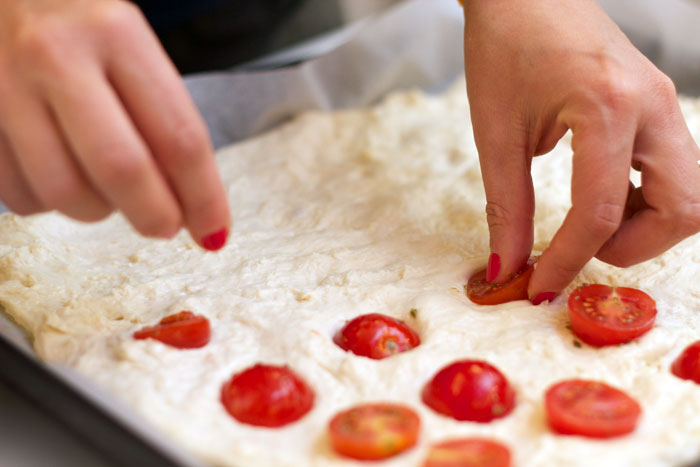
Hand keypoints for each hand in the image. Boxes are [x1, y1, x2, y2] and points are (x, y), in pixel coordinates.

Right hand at [0, 0, 230, 249]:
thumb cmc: (79, 25)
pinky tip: (66, 173)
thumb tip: (189, 203)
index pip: (179, 137)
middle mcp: (56, 57)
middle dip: (155, 216)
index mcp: (117, 34)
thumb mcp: (130, 46)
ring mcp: (5, 88)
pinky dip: (52, 202)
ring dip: (100, 210)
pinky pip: (20, 194)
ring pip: (65, 192)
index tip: (214, 230)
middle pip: (122, 170)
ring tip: (110, 189)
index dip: (204, 198)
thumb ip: (161, 116)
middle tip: (166, 226)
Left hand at [462, 0, 699, 300]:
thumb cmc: (505, 47)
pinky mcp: (657, 106)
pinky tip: (601, 197)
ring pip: (689, 193)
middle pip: (684, 209)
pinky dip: (645, 200)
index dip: (568, 261)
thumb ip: (505, 207)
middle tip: (580, 250)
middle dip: (633, 248)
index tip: (538, 288)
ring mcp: (663, 104)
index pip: (602, 211)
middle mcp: (653, 106)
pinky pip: (674, 170)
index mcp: (609, 107)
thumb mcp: (497, 133)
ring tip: (588, 225)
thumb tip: (508, 268)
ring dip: (645, 226)